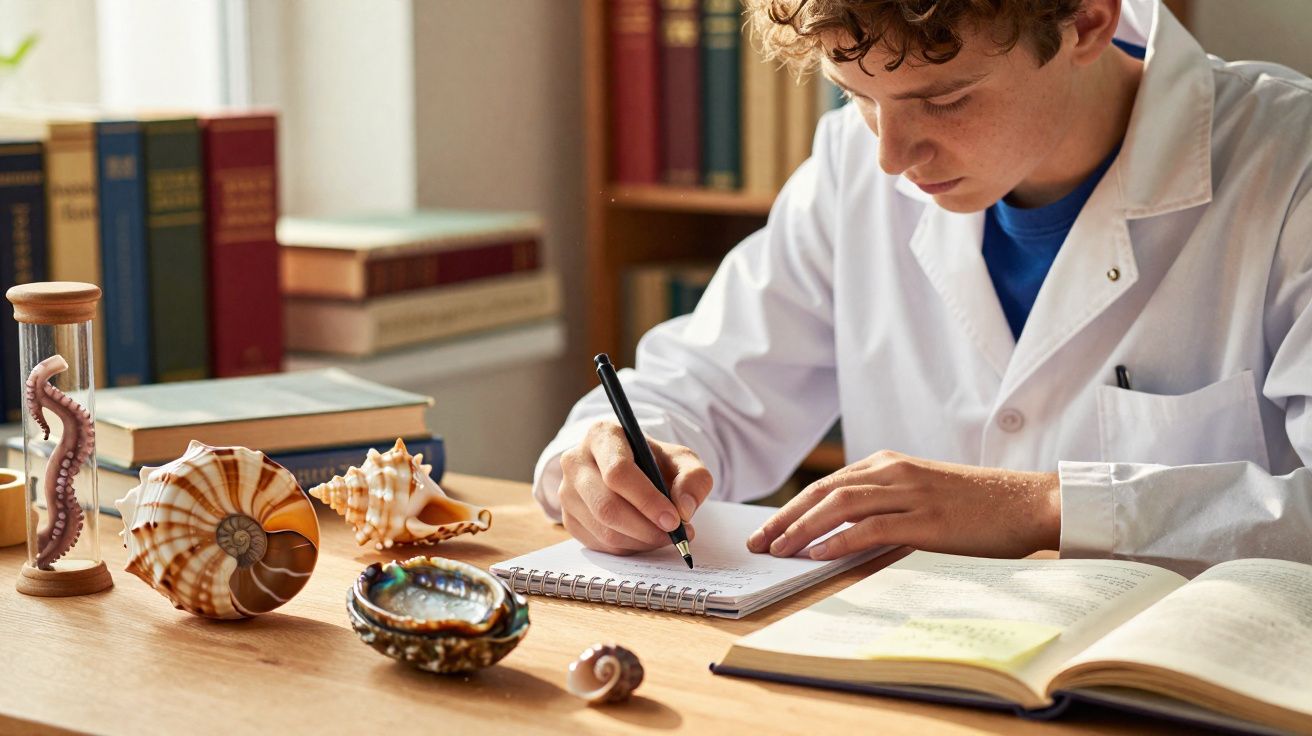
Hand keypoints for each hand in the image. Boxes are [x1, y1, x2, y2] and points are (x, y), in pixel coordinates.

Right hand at [557, 420, 713, 554]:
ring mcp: (567, 492)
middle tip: (674, 535)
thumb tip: (684, 509)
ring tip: (665, 535)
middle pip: (607, 506)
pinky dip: (629, 548)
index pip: (618, 472)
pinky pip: (599, 544)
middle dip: (646, 528)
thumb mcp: (682, 459)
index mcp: (601, 435)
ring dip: (641, 541)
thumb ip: (693, 478)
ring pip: (604, 530)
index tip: (673, 519)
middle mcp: (575, 461)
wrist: (632, 469)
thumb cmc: (654, 461)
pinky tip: (645, 537)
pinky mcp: (568, 518)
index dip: (647, 500)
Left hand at [747, 450, 1059, 560]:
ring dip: (803, 528)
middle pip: (823, 491)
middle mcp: (894, 472)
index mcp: (889, 464)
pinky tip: (818, 554)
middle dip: (785, 518)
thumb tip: (841, 534)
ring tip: (779, 550)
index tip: (766, 530)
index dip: (791, 508)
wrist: (1029, 502)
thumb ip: (884, 507)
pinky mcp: (928, 518)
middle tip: (758, 543)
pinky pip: (873, 527)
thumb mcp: (922, 497)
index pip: (826, 485)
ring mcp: (910, 493)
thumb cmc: (978, 507)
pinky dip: (840, 540)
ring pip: (840, 505)